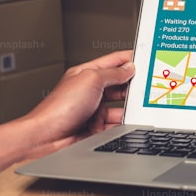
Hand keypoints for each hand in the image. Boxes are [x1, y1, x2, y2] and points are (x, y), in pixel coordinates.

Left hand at [19, 50, 135, 149]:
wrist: (47, 138)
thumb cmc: (59, 107)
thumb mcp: (91, 80)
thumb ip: (112, 73)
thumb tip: (128, 68)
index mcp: (86, 74)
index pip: (112, 62)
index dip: (129, 58)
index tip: (146, 58)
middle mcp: (90, 91)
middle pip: (118, 85)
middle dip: (132, 85)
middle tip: (147, 86)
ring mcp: (93, 110)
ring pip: (119, 107)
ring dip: (128, 108)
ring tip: (138, 107)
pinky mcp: (96, 128)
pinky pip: (115, 124)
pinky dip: (123, 124)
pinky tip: (127, 123)